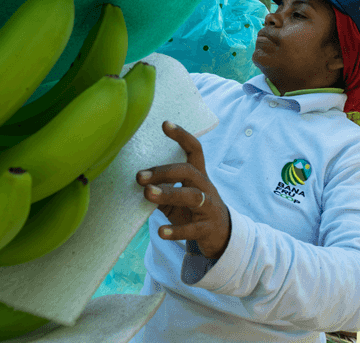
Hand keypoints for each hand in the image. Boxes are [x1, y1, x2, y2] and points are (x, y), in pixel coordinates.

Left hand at [136, 121, 230, 259]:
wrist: (221, 235)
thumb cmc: (194, 211)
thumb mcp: (179, 198)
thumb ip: (162, 189)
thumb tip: (137, 182)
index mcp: (198, 176)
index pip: (194, 150)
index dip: (182, 136)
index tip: (165, 124)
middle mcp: (205, 187)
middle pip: (188, 171)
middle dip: (164, 171)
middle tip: (139, 176)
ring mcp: (209, 207)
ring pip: (192, 196)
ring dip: (168, 194)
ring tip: (147, 194)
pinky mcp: (208, 228)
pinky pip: (193, 228)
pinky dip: (176, 230)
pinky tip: (161, 232)